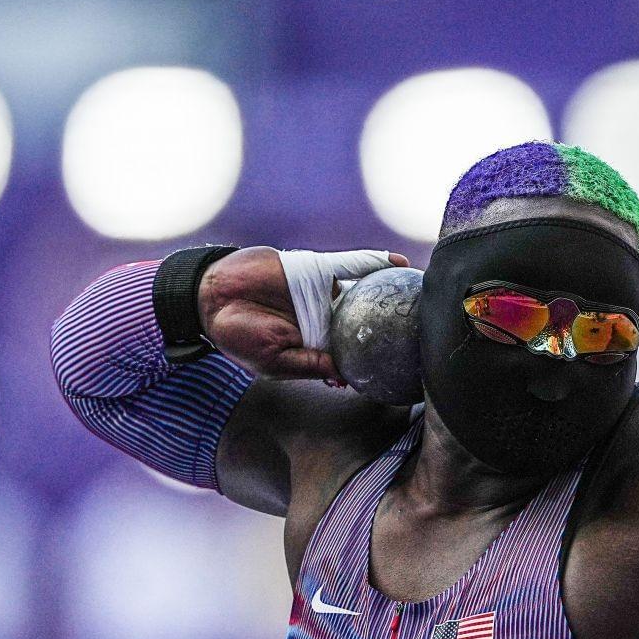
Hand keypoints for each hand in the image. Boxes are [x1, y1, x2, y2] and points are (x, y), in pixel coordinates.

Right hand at [198, 247, 407, 380]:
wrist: (211, 297)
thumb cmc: (239, 336)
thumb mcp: (274, 361)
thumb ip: (310, 365)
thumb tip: (344, 376)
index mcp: (318, 346)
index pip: (356, 352)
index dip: (379, 358)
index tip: (408, 366)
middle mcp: (326, 320)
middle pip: (368, 320)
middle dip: (394, 323)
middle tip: (427, 329)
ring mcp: (323, 294)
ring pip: (365, 292)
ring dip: (391, 292)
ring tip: (423, 293)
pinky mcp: (316, 269)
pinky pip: (351, 265)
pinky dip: (375, 262)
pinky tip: (400, 262)